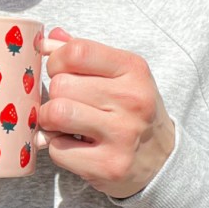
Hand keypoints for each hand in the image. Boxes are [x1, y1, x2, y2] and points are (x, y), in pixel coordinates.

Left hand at [37, 28, 175, 198]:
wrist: (162, 160)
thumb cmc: (131, 111)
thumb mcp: (119, 76)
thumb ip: (83, 55)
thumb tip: (46, 41)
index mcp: (133, 70)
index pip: (77, 51)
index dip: (56, 61)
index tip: (60, 72)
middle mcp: (132, 100)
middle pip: (61, 84)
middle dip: (54, 94)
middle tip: (66, 103)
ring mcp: (123, 135)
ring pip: (57, 113)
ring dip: (49, 120)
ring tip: (61, 124)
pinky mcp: (110, 166)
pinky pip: (58, 150)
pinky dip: (57, 149)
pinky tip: (75, 147)